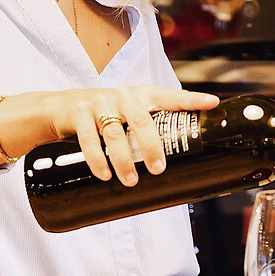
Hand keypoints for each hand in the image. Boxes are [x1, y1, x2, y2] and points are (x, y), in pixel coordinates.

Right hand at [30, 86, 220, 186]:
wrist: (62, 107)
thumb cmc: (106, 114)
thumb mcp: (129, 113)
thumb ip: (150, 127)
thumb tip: (181, 162)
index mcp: (141, 95)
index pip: (170, 96)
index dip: (192, 99)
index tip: (212, 103)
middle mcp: (123, 96)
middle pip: (141, 120)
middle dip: (151, 146)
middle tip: (158, 169)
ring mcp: (99, 103)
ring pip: (114, 132)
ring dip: (123, 159)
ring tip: (131, 180)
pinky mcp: (79, 114)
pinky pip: (89, 139)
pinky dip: (97, 159)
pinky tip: (104, 174)